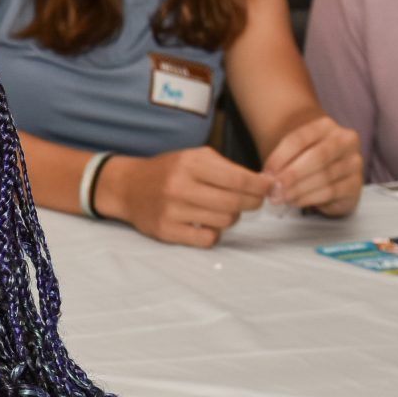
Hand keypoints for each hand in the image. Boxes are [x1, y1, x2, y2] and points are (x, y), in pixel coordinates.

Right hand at [94, 146, 270, 245]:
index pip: (238, 179)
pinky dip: (215, 233)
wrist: (128, 187)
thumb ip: (227, 168)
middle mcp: (179, 187)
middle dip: (252, 203)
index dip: (260, 186)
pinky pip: (207, 239)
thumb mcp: (195, 157)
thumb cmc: (169, 171)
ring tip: (224, 210)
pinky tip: (208, 224)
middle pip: (234, 203)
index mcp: (190, 164)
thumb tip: (263, 183)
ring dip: (232, 218)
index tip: (269, 187)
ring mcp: (171, 211)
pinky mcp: (166, 231)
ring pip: (225, 221)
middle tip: (253, 201)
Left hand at [260, 115, 364, 216]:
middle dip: (292, 174)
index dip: (280, 157)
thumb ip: (279, 163)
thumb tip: (266, 179)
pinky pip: (331, 191)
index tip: (266, 173)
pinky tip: (294, 201)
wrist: (325, 174)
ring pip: (324, 175)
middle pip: (317, 155)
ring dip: (298, 189)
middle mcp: (345, 140)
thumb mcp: (290, 155)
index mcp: (325, 126)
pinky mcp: (356, 183)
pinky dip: (309, 198)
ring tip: (280, 197)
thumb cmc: (302, 161)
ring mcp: (354, 161)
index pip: (300, 138)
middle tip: (273, 188)